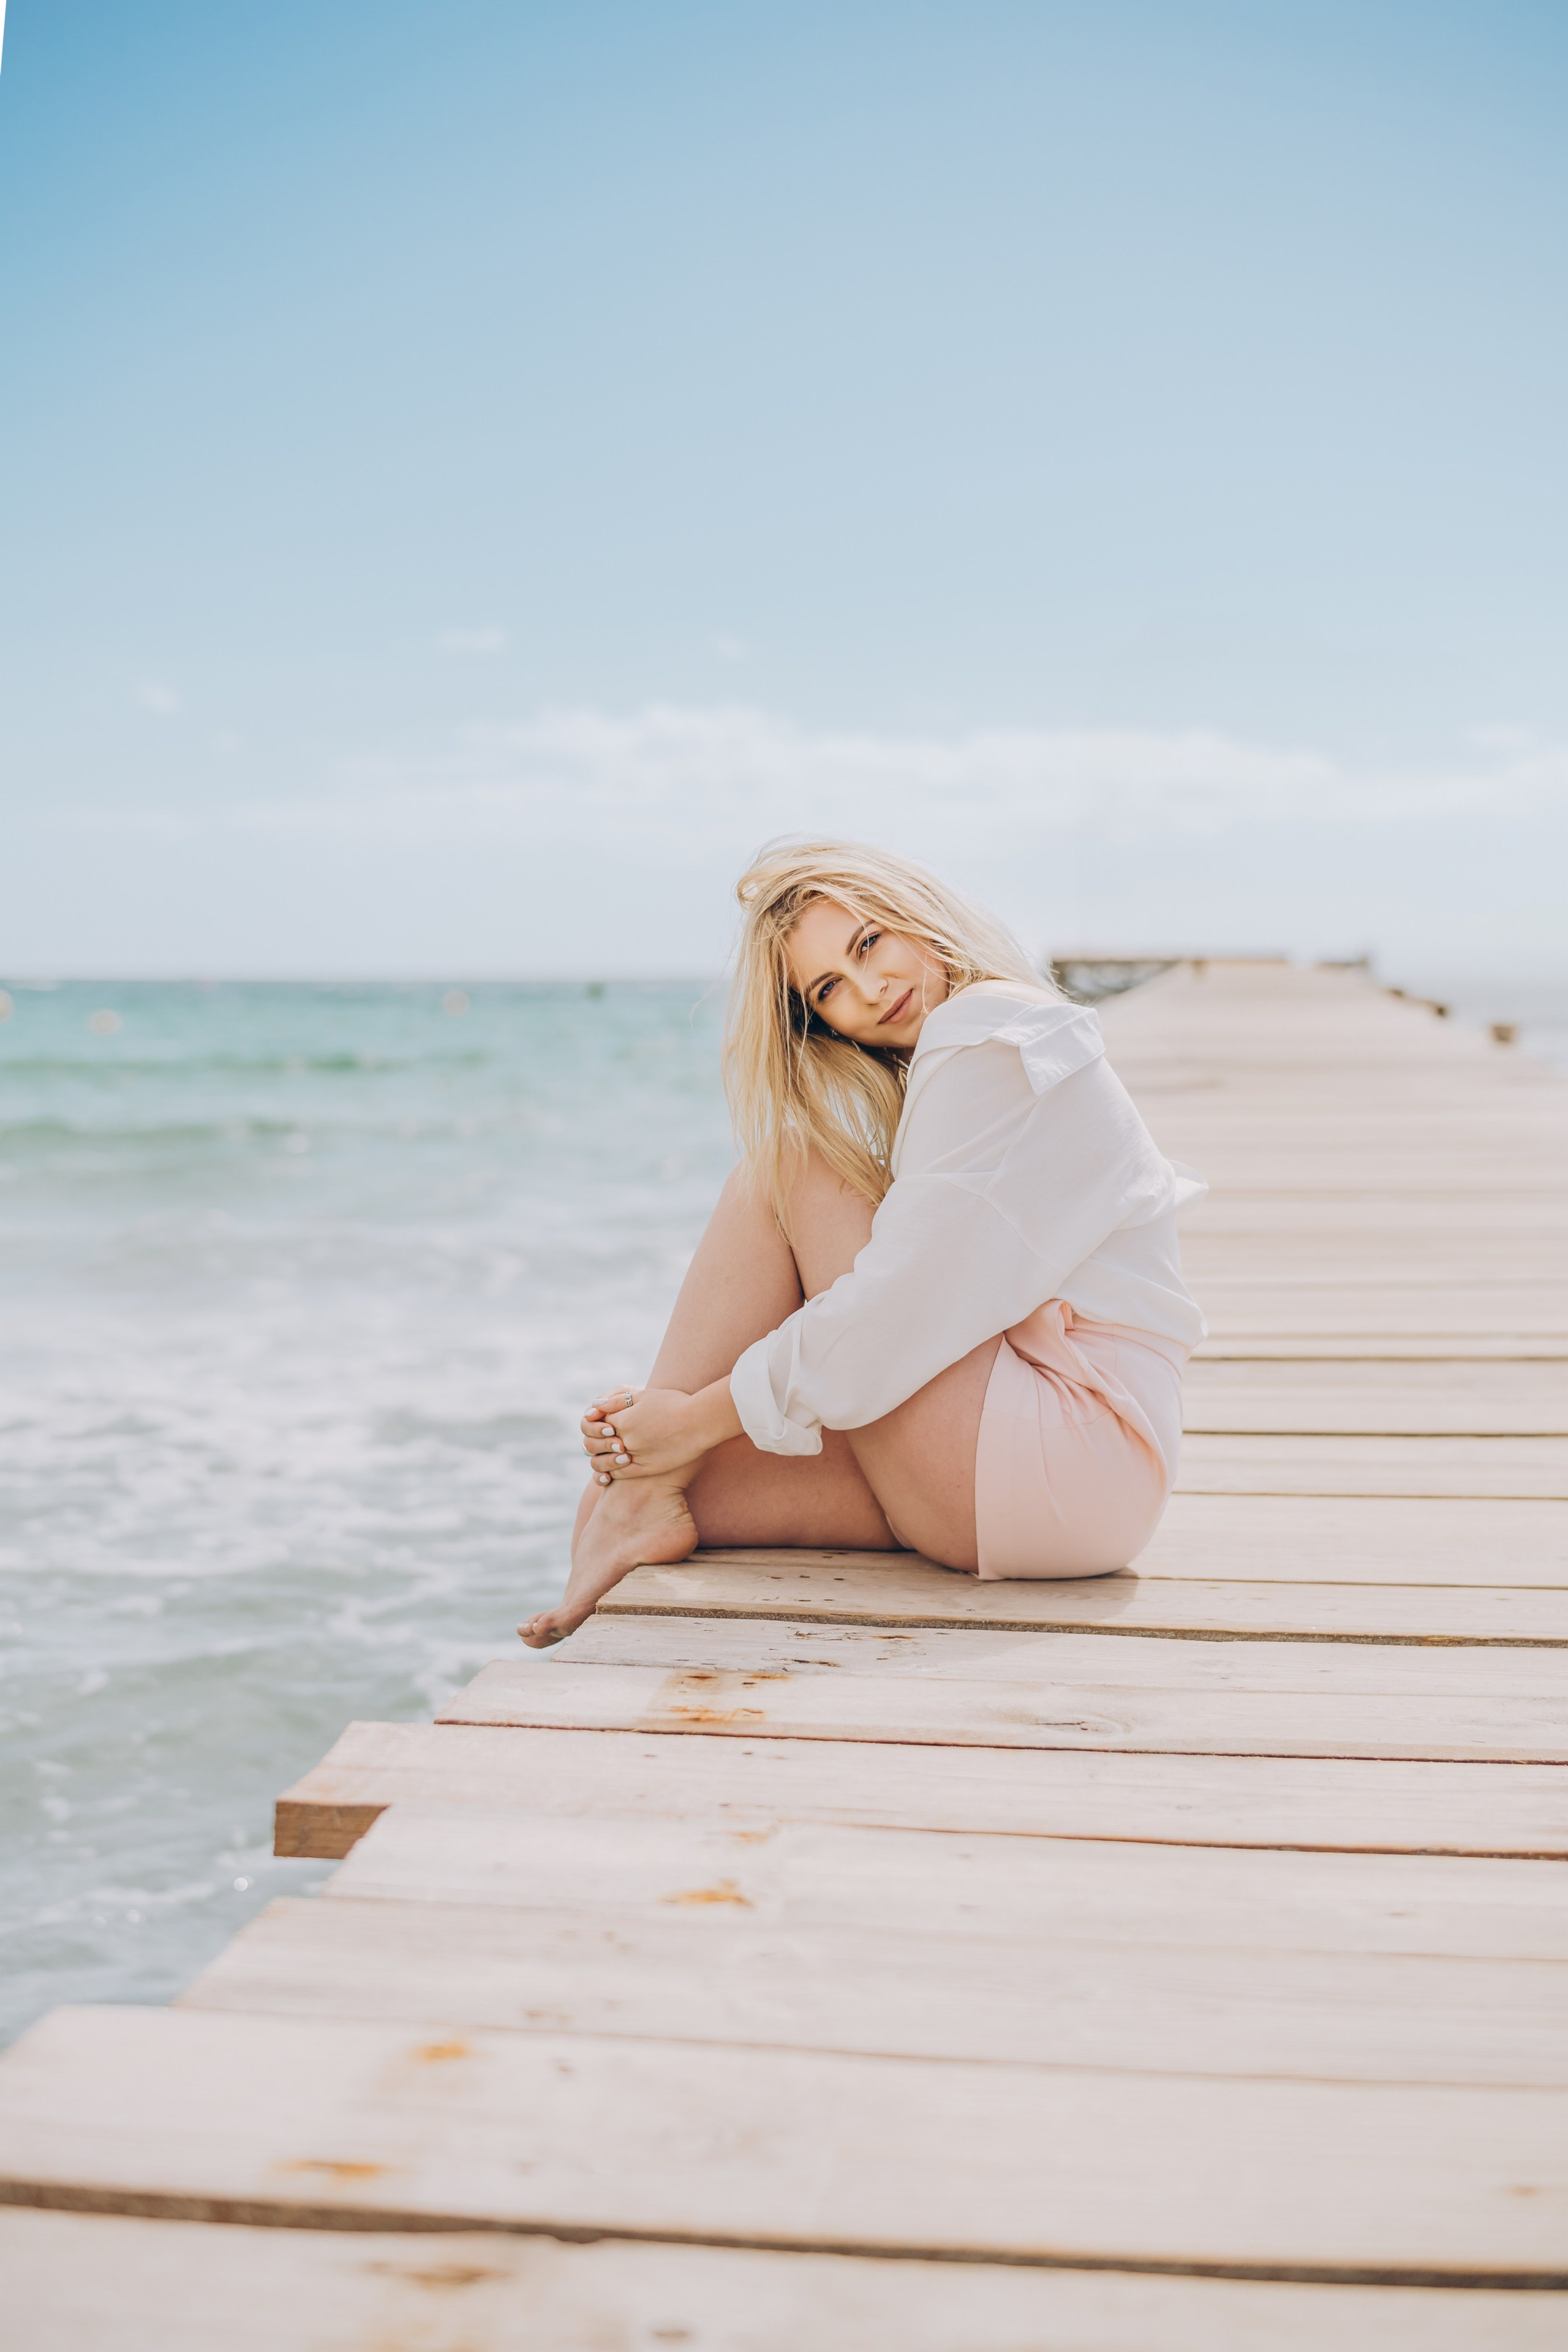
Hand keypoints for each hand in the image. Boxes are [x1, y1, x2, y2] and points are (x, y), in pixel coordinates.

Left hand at [580, 1380, 741, 1481]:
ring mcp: (636, 1456)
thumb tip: (595, 1405)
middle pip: (601, 1443)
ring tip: (614, 1451)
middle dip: (601, 1440)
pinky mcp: (647, 1469)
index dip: (601, 1422)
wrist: (701, 1422)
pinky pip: (622, 1474)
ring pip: (608, 1461)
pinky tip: (621, 1464)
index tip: (608, 1422)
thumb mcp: (645, 1395)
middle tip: (608, 1437)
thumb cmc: (676, 1404)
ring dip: (606, 1457)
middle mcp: (626, 1440)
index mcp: (623, 1420)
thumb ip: (618, 1400)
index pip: (599, 1423)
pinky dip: (616, 1470)